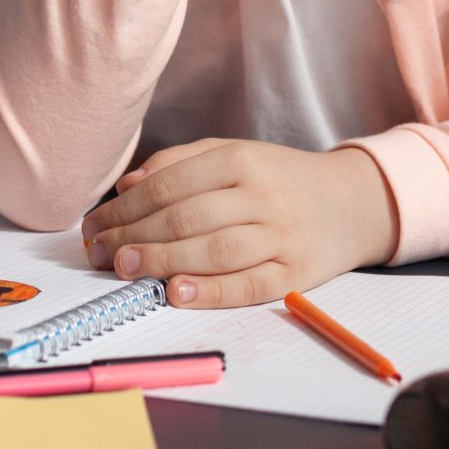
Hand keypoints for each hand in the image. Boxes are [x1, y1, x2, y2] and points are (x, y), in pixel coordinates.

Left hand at [80, 138, 398, 308]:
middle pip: (186, 217)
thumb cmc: (280, 180)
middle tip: (100, 252)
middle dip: (133, 236)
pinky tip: (176, 293)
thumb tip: (126, 187)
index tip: (96, 225)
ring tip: (125, 269)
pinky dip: (210, 291)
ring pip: (213, 250)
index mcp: (242, 159)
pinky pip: (247, 285)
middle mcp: (262, 196)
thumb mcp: (235, 155)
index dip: (124, 207)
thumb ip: (180, 164)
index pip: (170, 184)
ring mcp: (281, 236)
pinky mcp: (295, 273)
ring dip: (162, 262)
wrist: (353, 202)